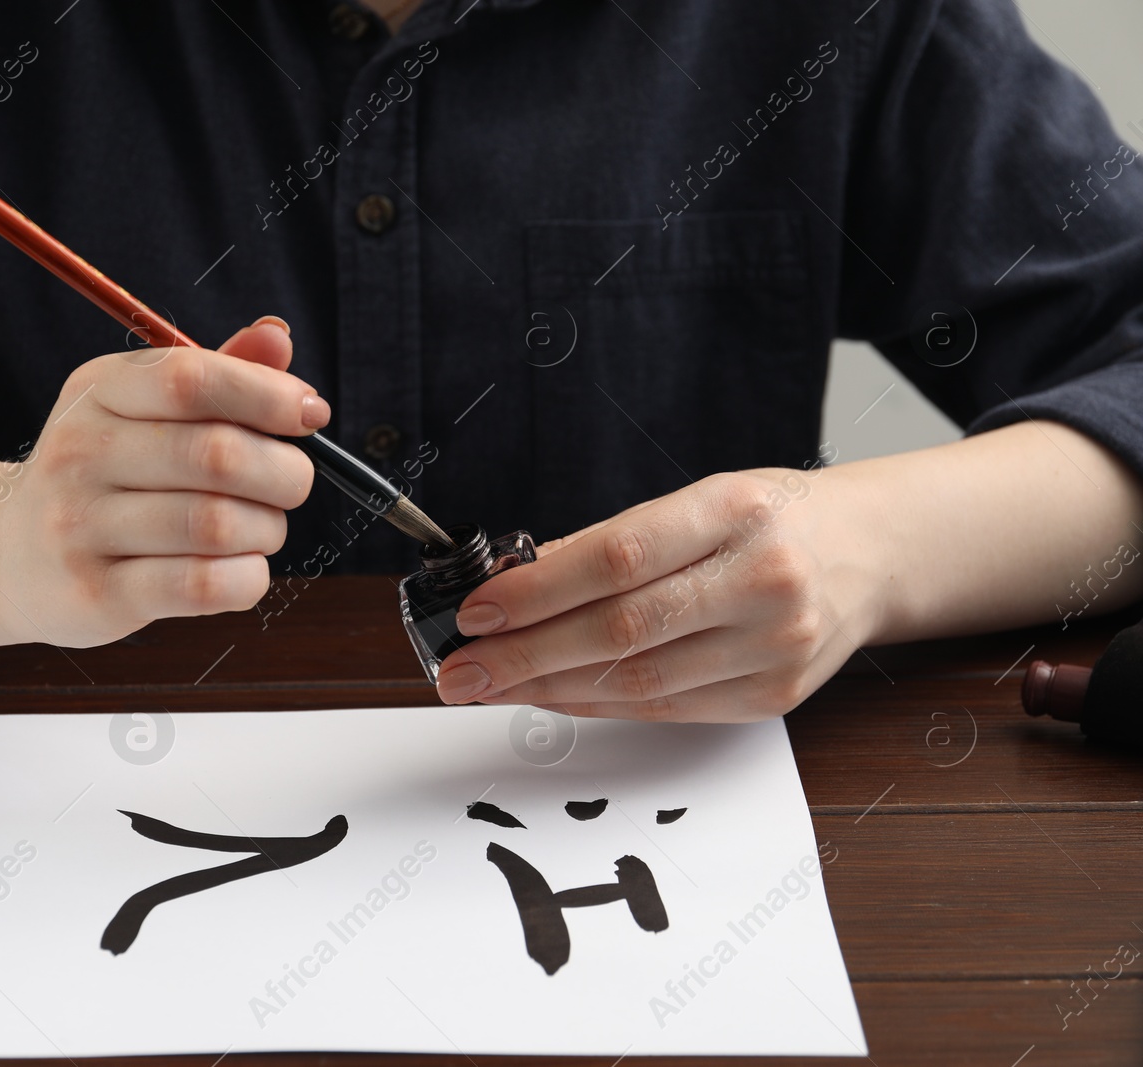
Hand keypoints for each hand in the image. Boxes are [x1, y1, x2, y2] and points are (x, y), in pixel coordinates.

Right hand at [0, 316, 325, 647]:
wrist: (13, 556)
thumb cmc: (106, 474)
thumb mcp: (145, 408)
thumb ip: (217, 373)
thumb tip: (279, 337)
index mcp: (99, 392)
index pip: (192, 379)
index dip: (268, 394)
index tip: (311, 413)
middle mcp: (80, 453)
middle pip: (216, 455)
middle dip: (284, 472)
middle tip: (292, 483)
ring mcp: (80, 527)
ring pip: (218, 525)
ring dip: (267, 529)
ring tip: (262, 528)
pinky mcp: (96, 595)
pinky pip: (203, 586)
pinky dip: (248, 578)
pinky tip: (243, 569)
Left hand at [433, 468, 890, 720]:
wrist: (872, 553)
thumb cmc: (771, 519)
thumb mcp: (700, 501)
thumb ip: (613, 542)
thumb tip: (514, 581)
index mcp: (736, 510)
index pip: (619, 557)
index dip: (539, 590)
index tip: (478, 609)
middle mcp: (762, 579)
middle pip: (620, 630)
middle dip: (524, 654)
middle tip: (461, 668)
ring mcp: (773, 645)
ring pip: (637, 682)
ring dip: (549, 688)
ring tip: (491, 685)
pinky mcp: (773, 695)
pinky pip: (664, 708)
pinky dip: (596, 704)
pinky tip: (550, 696)